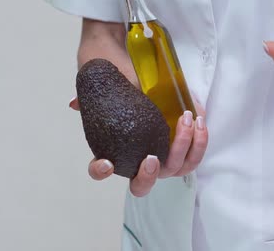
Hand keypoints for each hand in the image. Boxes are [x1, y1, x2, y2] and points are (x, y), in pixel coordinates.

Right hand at [70, 96, 207, 196]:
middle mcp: (142, 164)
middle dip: (147, 176)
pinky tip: (197, 121)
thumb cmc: (133, 96)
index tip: (106, 163)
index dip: (101, 171)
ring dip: (180, 148)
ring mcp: (166, 163)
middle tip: (151, 158)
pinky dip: (199, 142)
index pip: (101, 170)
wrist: (160, 87)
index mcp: (118, 154)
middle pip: (142, 185)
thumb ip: (96, 96)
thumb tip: (75, 103)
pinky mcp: (187, 153)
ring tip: (185, 121)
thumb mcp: (114, 93)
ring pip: (175, 169)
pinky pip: (195, 156)